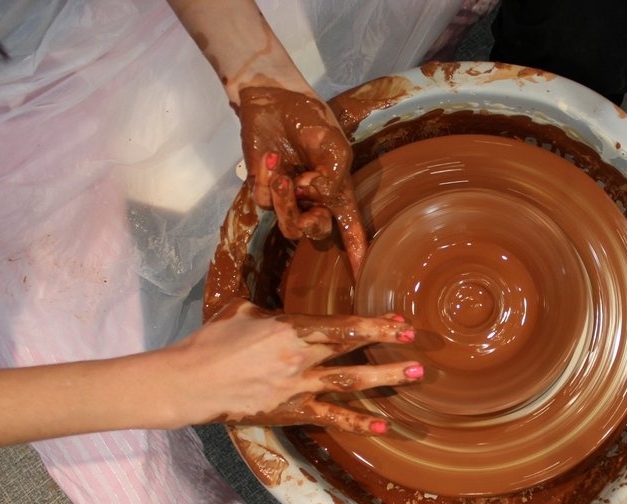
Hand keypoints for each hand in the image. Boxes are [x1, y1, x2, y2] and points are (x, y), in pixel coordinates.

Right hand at [174, 298, 422, 432]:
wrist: (189, 382)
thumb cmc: (211, 341)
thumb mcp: (241, 309)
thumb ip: (269, 307)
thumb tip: (280, 303)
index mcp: (291, 328)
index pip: (343, 324)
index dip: (375, 323)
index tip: (399, 320)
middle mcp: (301, 356)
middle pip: (354, 347)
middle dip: (389, 343)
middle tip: (418, 340)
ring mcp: (299, 386)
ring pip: (352, 381)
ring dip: (387, 377)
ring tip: (417, 373)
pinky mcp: (292, 411)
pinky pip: (331, 417)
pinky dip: (358, 423)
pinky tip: (383, 426)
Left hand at [238, 86, 366, 277]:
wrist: (272, 100)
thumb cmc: (310, 119)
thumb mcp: (333, 146)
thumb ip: (334, 176)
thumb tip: (316, 197)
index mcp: (339, 191)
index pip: (352, 230)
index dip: (359, 255)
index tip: (363, 280)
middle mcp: (315, 200)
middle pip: (318, 233)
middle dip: (309, 221)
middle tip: (301, 190)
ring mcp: (288, 198)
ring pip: (290, 225)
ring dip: (285, 200)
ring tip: (282, 172)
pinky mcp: (263, 190)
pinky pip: (265, 203)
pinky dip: (267, 180)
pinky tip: (270, 157)